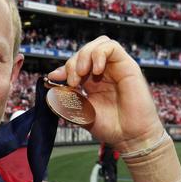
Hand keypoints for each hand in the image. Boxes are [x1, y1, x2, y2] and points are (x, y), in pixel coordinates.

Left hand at [47, 36, 163, 151]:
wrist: (130, 137)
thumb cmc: (109, 127)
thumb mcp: (78, 112)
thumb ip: (65, 99)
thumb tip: (50, 84)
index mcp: (90, 82)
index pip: (74, 64)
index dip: (62, 68)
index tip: (54, 78)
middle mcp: (102, 73)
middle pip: (84, 51)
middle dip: (72, 63)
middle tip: (72, 82)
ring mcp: (114, 68)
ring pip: (98, 44)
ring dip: (84, 56)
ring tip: (81, 75)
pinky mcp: (128, 66)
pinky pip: (112, 47)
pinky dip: (99, 54)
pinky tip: (97, 70)